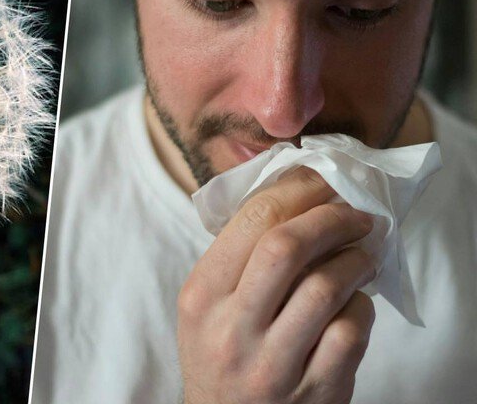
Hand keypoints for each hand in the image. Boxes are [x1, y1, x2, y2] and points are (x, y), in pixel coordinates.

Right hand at [178, 166, 376, 403]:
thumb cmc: (220, 353)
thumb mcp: (207, 305)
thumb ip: (238, 257)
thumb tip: (298, 194)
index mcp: (201, 296)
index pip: (251, 220)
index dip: (298, 190)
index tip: (322, 181)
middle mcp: (231, 329)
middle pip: (287, 246)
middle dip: (331, 217)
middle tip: (354, 213)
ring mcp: (272, 364)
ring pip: (326, 287)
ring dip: (355, 259)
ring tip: (363, 253)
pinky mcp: (314, 392)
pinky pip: (351, 330)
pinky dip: (361, 306)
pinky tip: (355, 301)